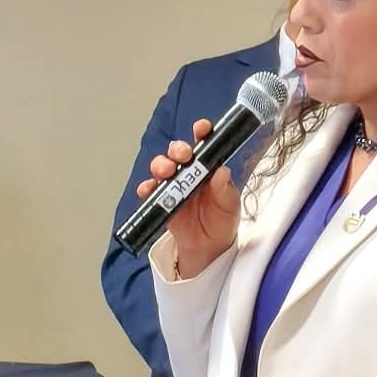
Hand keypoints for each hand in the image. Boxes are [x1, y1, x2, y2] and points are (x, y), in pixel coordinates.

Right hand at [136, 120, 240, 276]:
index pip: (204, 144)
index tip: (201, 128)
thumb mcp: (230, 205)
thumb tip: (221, 171)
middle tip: (182, 156)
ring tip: (166, 172)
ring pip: (162, 167)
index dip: (201, 132)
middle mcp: (190, 172)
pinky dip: (147, 188)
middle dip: (178, 149)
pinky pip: (150, 191)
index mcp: (209, 168)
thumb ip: (225, 189)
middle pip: (178, 152)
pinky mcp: (162, 201)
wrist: (209, 247)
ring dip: (161, 165)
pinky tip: (149, 189)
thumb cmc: (222, 220)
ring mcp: (174, 185)